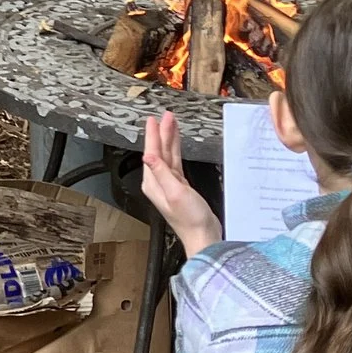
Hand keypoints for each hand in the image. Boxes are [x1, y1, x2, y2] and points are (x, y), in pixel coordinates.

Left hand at [140, 111, 222, 256]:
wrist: (203, 236)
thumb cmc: (190, 219)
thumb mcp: (175, 192)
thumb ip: (161, 172)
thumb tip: (148, 155)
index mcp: (154, 182)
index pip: (152, 153)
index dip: (153, 134)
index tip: (153, 119)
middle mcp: (158, 182)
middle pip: (159, 151)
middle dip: (162, 132)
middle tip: (166, 116)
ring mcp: (169, 184)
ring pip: (168, 155)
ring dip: (170, 139)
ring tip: (171, 123)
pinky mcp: (180, 186)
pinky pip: (176, 162)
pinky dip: (176, 150)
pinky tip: (177, 143)